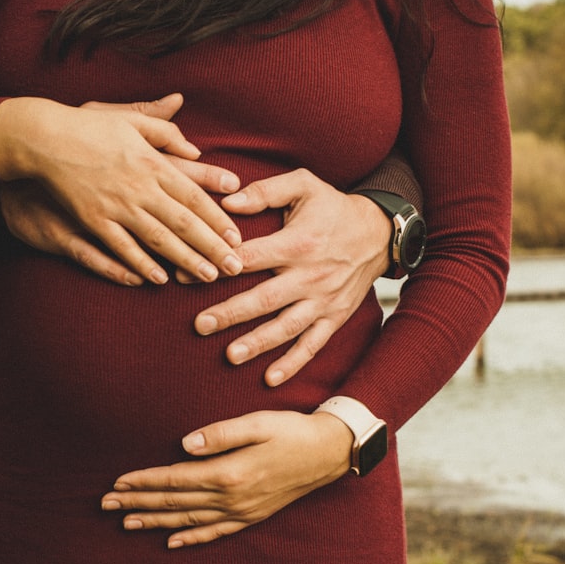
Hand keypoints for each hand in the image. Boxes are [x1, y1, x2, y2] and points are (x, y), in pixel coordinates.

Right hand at [0, 93, 243, 284]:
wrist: (43, 137)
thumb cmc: (88, 126)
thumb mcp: (131, 119)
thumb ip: (166, 131)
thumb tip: (196, 149)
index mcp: (152, 162)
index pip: (194, 195)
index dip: (217, 218)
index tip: (237, 237)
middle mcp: (139, 187)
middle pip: (184, 222)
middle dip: (212, 247)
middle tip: (234, 268)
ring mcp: (116, 206)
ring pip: (159, 239)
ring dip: (186, 260)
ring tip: (208, 278)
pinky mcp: (93, 220)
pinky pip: (122, 247)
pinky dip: (141, 264)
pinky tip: (159, 279)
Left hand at [100, 409, 351, 548]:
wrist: (329, 453)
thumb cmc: (292, 431)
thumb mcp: (257, 423)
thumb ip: (220, 433)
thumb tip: (184, 445)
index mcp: (229, 472)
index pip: (175, 479)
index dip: (144, 481)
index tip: (117, 483)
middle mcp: (231, 498)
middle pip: (175, 501)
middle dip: (138, 502)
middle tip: (106, 505)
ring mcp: (241, 511)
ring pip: (189, 519)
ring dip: (155, 520)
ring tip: (126, 522)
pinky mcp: (251, 516)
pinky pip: (214, 532)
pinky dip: (190, 537)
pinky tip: (171, 540)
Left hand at [192, 169, 391, 385]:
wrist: (379, 233)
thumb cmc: (333, 207)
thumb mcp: (304, 185)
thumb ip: (264, 192)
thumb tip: (227, 202)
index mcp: (298, 243)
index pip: (250, 258)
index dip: (217, 266)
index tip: (185, 277)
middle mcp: (311, 275)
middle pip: (265, 298)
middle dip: (231, 313)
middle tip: (201, 325)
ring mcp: (323, 300)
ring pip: (287, 326)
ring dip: (259, 343)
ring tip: (231, 355)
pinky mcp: (334, 317)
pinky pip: (313, 344)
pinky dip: (294, 363)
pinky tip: (271, 378)